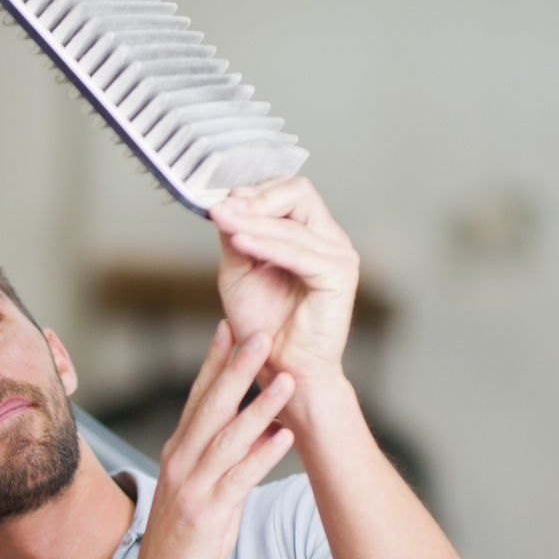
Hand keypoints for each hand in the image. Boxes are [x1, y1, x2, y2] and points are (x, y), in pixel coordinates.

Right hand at [124, 322, 296, 558]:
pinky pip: (239, 479)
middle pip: (211, 407)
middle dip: (236, 368)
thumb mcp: (197, 488)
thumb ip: (222, 456)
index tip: (230, 327)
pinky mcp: (207, 514)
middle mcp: (181, 463)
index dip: (214, 361)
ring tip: (286, 380)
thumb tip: (257, 425)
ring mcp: (192, 488)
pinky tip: (284, 437)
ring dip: (260, 406)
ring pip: (228, 438)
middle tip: (259, 334)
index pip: (196, 397)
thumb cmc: (182, 538)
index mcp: (178, 452)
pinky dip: (262, 456)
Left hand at [210, 176, 359, 413]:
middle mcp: (329, 239)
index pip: (288, 189)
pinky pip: (299, 252)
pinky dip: (266, 244)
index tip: (219, 200)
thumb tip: (227, 202)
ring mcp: (339, 255)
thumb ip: (237, 237)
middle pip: (298, 191)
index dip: (253, 191)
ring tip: (221, 220)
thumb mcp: (239, 272)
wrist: (281, 369)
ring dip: (251, 220)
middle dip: (255, 199)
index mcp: (310, 234)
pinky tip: (239, 241)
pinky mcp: (339, 276)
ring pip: (293, 222)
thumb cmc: (263, 325)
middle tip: (220, 208)